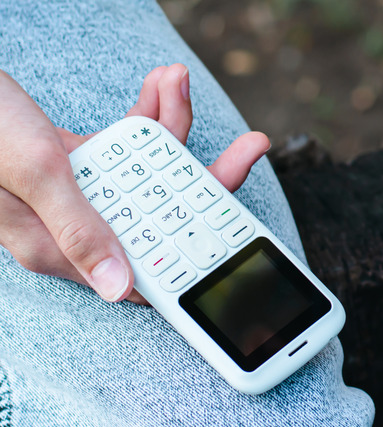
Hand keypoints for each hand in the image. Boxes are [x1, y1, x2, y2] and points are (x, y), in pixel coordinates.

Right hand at [0, 64, 269, 303]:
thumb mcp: (36, 173)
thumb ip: (79, 228)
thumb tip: (121, 288)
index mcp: (62, 246)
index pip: (145, 267)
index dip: (195, 254)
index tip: (239, 232)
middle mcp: (75, 225)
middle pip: (162, 213)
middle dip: (205, 175)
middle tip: (248, 145)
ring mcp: (79, 193)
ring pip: (148, 171)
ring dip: (171, 126)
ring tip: (180, 82)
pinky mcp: (78, 163)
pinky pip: (125, 145)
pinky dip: (144, 116)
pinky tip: (159, 86)